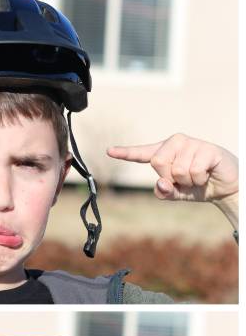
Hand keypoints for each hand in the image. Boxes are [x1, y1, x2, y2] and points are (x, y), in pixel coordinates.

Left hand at [107, 134, 238, 203]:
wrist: (225, 186)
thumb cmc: (197, 186)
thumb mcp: (175, 193)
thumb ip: (163, 191)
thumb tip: (162, 183)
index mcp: (164, 153)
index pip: (142, 153)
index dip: (125, 153)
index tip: (109, 151)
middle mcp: (175, 143)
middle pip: (158, 162)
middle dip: (171, 178)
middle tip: (184, 179)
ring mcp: (192, 143)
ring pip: (177, 169)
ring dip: (188, 180)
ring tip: (197, 176)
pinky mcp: (207, 148)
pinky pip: (194, 171)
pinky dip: (199, 179)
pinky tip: (207, 173)